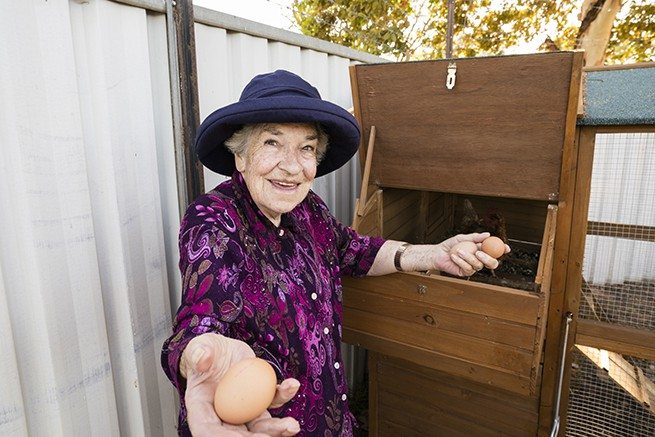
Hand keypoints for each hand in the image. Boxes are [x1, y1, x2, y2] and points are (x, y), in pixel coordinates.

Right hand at [181, 333, 300, 436]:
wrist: (222, 349)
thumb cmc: (206, 351)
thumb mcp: (199, 346)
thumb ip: (197, 352)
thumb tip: (202, 359)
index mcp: (201, 408)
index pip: (209, 431)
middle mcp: (223, 414)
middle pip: (238, 435)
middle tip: (271, 436)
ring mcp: (243, 409)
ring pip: (260, 426)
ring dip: (277, 428)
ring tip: (292, 425)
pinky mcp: (258, 399)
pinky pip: (272, 401)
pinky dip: (284, 396)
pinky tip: (291, 386)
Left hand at [436, 232, 510, 275]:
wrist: (438, 253)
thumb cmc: (450, 245)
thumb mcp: (462, 238)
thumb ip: (474, 237)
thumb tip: (487, 235)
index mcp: (481, 250)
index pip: (495, 251)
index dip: (502, 250)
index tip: (505, 247)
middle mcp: (480, 260)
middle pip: (492, 263)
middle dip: (488, 258)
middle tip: (479, 252)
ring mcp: (473, 267)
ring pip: (478, 265)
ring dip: (468, 257)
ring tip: (458, 250)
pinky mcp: (465, 273)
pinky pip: (468, 268)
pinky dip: (460, 261)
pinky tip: (454, 256)